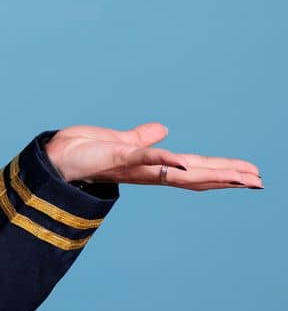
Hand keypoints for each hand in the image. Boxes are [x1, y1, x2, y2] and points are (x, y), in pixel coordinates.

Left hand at [44, 122, 262, 190]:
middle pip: (194, 176)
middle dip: (227, 178)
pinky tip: (182, 162)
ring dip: (209, 173)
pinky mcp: (117, 156)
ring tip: (240, 177)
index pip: (194, 169)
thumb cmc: (83, 151)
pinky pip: (144, 159)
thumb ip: (143, 138)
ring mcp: (133, 167)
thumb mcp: (120, 141)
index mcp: (152, 166)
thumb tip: (163, 129)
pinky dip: (163, 160)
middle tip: (258, 181)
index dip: (222, 172)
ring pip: (178, 172)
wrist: (52, 158)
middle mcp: (147, 172)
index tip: (250, 174)